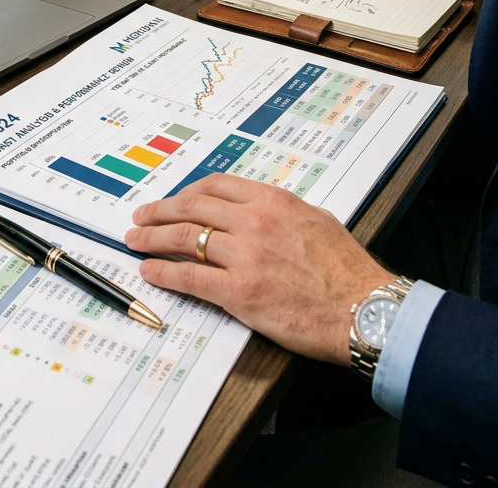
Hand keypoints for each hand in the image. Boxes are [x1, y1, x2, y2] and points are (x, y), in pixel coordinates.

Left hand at [125, 175, 391, 364]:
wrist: (363, 310)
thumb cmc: (346, 269)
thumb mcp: (316, 220)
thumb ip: (281, 211)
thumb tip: (257, 209)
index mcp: (271, 201)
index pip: (214, 186)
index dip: (186, 192)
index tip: (173, 199)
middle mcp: (252, 222)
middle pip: (190, 208)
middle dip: (158, 211)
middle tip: (140, 216)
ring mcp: (243, 256)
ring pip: (183, 238)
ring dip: (151, 238)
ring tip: (134, 240)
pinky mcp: (238, 292)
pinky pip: (189, 277)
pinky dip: (163, 272)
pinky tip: (149, 270)